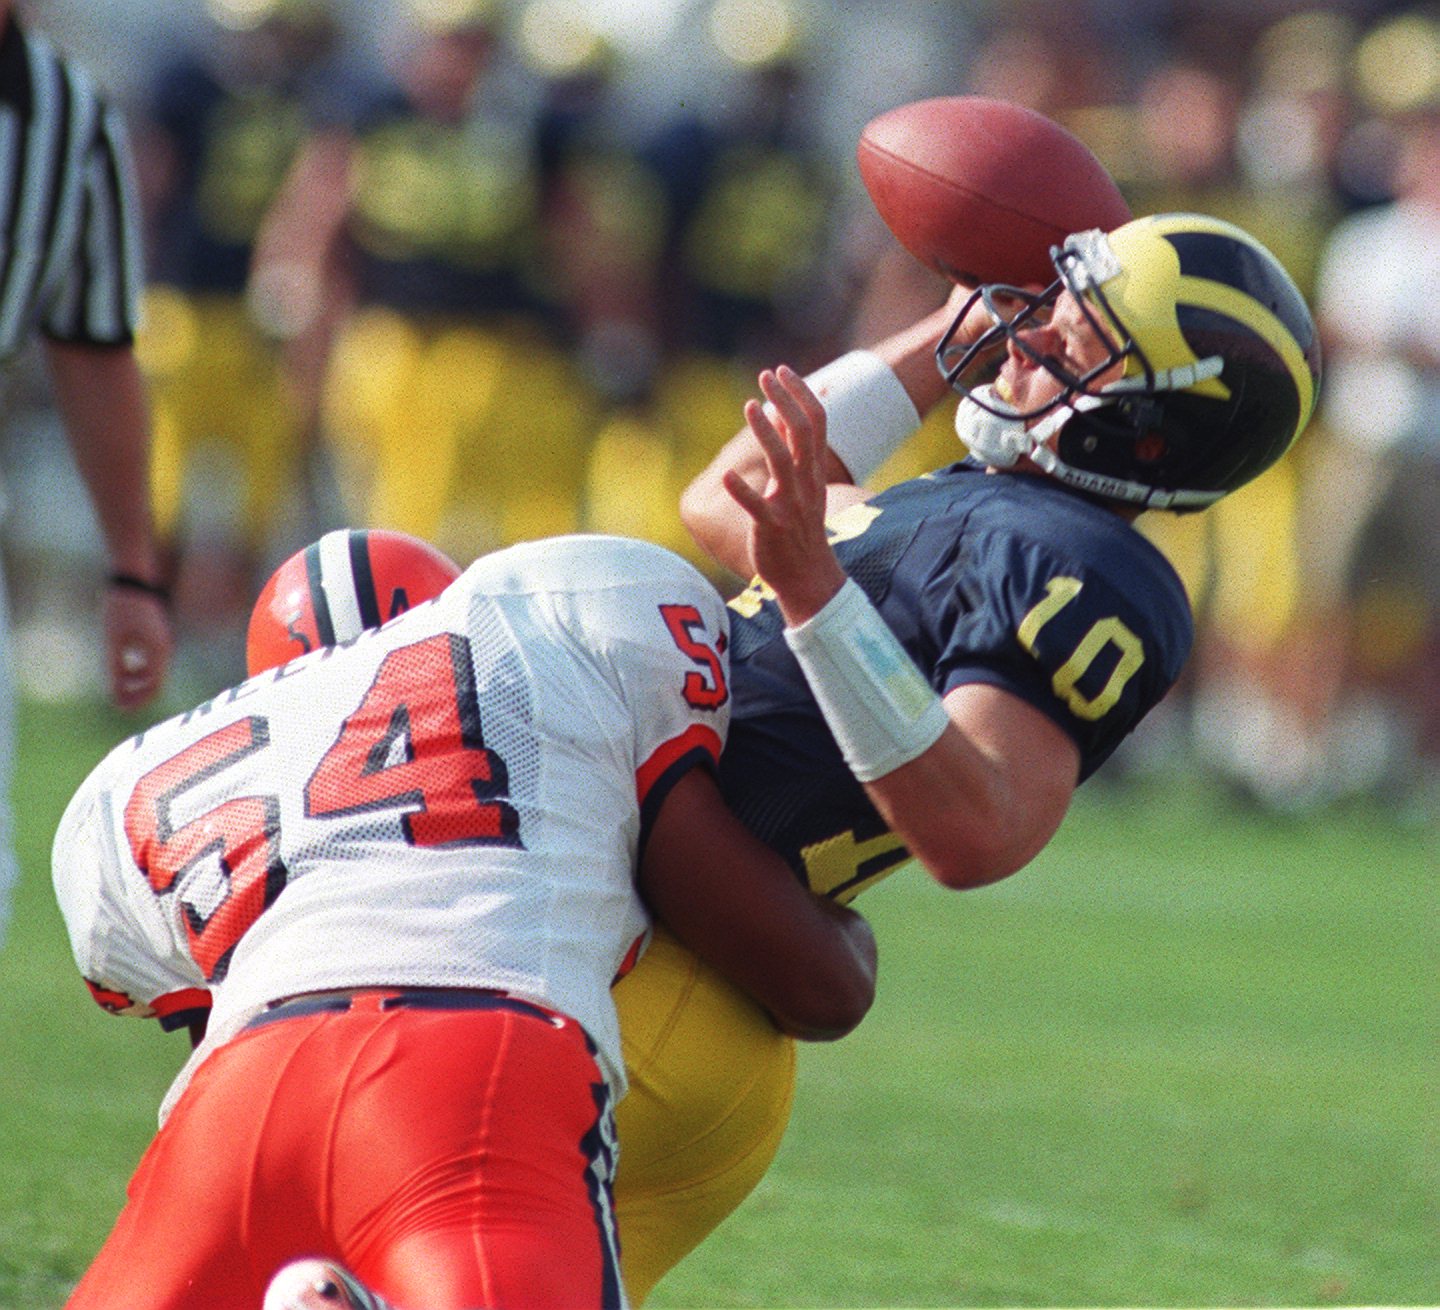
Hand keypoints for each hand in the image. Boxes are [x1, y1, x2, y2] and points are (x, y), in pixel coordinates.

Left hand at [103, 587, 173, 709]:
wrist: (133, 580)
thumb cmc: (121, 610)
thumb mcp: (113, 642)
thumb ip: (116, 670)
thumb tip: (116, 696)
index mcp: (158, 652)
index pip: (154, 688)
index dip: (137, 701)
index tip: (120, 707)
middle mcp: (165, 649)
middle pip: (156, 683)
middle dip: (137, 695)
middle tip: (117, 702)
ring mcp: (163, 642)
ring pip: (154, 673)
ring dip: (137, 682)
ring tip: (117, 684)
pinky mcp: (157, 636)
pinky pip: (152, 661)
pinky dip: (139, 670)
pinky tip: (123, 665)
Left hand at [722, 366, 847, 626]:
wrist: (809, 577)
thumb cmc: (802, 528)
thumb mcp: (804, 486)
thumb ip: (794, 452)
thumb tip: (781, 415)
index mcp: (815, 471)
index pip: (817, 423)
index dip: (800, 393)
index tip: (781, 370)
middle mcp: (806, 483)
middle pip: (802, 433)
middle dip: (785, 400)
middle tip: (765, 374)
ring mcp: (790, 505)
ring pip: (782, 462)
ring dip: (766, 432)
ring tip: (748, 406)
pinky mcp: (772, 527)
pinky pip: (757, 506)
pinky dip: (742, 491)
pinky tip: (727, 475)